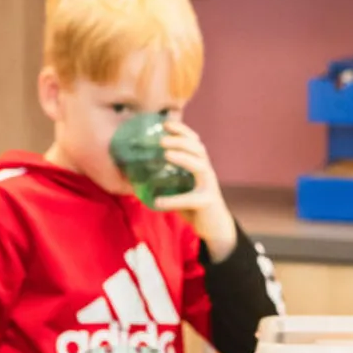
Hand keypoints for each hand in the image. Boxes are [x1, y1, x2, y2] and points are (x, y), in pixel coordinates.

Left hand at [153, 119, 236, 261]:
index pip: (194, 142)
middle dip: (181, 140)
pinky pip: (190, 198)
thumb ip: (166, 180)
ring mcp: (209, 186)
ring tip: (166, 154)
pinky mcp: (207, 202)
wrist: (215, 228)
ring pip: (201, 166)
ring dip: (184, 158)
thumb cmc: (194, 207)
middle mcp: (207, 172)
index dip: (182, 131)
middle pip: (198, 149)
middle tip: (162, 139)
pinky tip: (158, 202)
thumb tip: (137, 174)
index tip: (165, 123)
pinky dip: (173, 200)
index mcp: (200, 166)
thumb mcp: (179, 188)